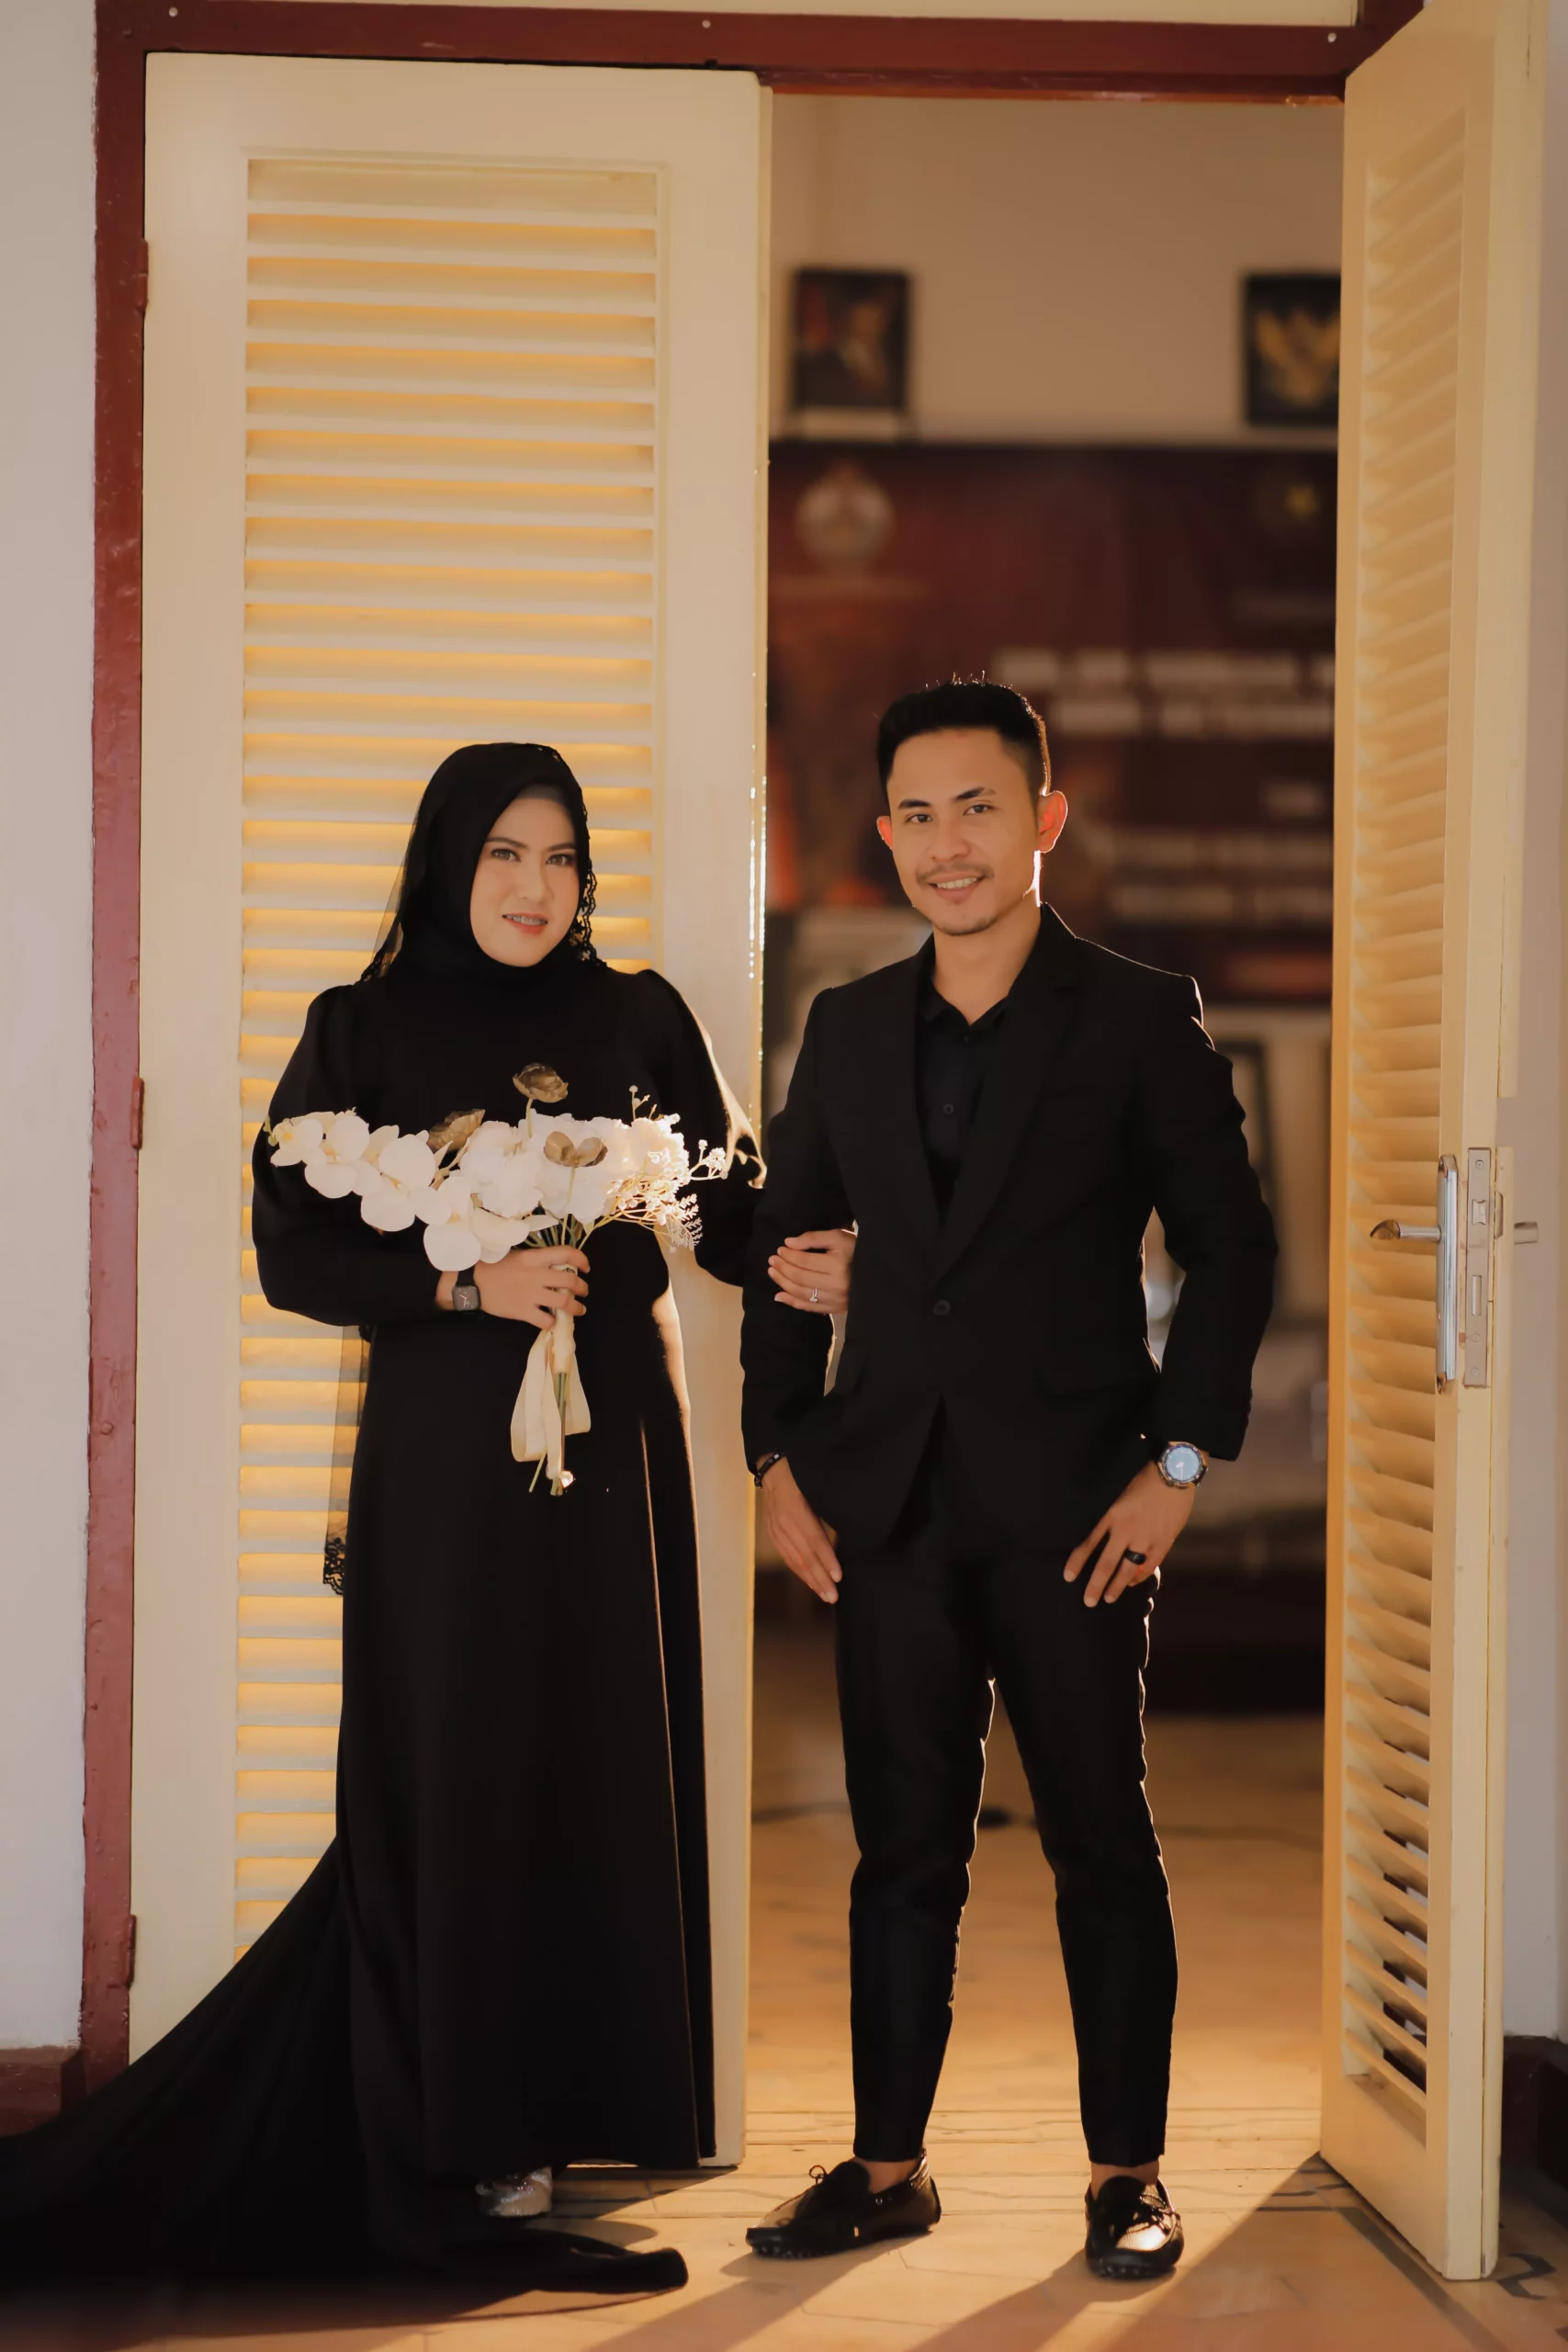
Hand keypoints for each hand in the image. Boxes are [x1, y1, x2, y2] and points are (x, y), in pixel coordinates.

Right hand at [438, 1246, 588, 1331]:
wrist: (470, 1282)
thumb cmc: (491, 1266)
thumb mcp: (516, 1254)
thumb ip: (536, 1259)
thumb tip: (557, 1265)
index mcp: (534, 1258)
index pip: (566, 1254)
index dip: (581, 1260)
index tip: (586, 1267)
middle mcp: (536, 1275)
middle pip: (570, 1281)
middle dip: (582, 1288)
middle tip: (583, 1291)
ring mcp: (530, 1294)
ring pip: (563, 1303)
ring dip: (576, 1308)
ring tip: (579, 1309)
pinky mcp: (522, 1311)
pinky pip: (545, 1320)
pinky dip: (552, 1322)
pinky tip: (552, 1321)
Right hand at [760, 1457, 841, 1603]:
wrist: (773, 1465)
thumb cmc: (803, 1473)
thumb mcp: (819, 1486)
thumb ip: (831, 1509)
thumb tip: (850, 1530)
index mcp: (796, 1508)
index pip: (814, 1540)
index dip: (827, 1559)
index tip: (838, 1576)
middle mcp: (783, 1522)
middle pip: (804, 1555)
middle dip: (820, 1578)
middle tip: (833, 1596)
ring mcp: (775, 1528)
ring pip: (794, 1559)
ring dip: (810, 1579)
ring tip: (824, 1595)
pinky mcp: (772, 1532)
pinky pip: (786, 1556)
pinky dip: (799, 1571)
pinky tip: (809, 1582)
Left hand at [769, 1227, 854, 1314]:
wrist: (876, 1271)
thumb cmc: (856, 1250)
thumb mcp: (838, 1237)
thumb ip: (813, 1238)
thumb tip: (789, 1243)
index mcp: (837, 1265)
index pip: (804, 1261)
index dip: (789, 1255)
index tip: (780, 1249)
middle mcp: (835, 1285)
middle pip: (800, 1278)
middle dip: (783, 1268)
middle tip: (772, 1260)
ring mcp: (835, 1300)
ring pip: (802, 1293)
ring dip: (783, 1283)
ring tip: (773, 1273)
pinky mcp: (835, 1309)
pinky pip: (809, 1308)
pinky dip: (792, 1302)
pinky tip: (779, 1296)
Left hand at [1063, 1460, 1200, 1606]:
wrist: (1173, 1474)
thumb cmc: (1145, 1482)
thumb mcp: (1121, 1497)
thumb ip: (1113, 1519)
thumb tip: (1103, 1539)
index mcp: (1112, 1515)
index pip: (1089, 1543)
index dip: (1077, 1562)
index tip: (1068, 1577)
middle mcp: (1126, 1530)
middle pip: (1106, 1563)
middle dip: (1096, 1585)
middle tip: (1089, 1601)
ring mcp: (1146, 1538)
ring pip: (1128, 1570)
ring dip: (1117, 1586)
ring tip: (1109, 1598)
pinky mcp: (1163, 1543)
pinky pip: (1149, 1566)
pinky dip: (1139, 1577)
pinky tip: (1132, 1583)